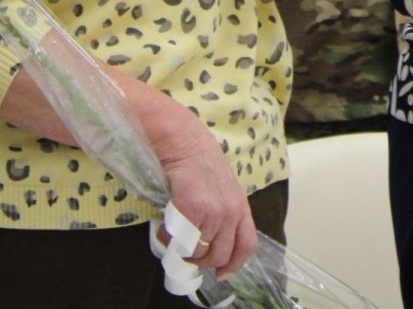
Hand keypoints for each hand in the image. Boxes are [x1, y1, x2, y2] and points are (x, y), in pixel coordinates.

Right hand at [153, 109, 256, 276]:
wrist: (181, 138)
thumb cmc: (196, 159)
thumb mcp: (220, 186)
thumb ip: (220, 211)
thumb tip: (206, 240)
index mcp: (240, 205)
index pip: (247, 244)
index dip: (234, 264)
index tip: (221, 274)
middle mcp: (232, 210)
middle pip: (221, 255)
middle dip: (202, 262)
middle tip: (185, 255)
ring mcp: (215, 210)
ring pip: (199, 252)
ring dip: (183, 251)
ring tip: (172, 237)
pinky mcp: (194, 208)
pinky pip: (182, 241)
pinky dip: (170, 242)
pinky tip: (165, 229)